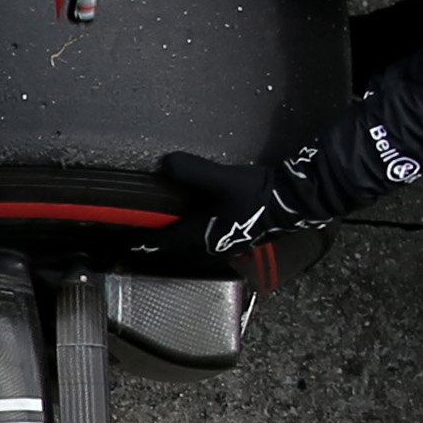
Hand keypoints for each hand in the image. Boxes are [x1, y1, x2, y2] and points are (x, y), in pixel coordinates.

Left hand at [159, 150, 302, 256]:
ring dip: (178, 253)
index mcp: (200, 234)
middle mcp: (209, 247)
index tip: (131, 243)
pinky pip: (208, 256)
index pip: (166, 242)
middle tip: (145, 246)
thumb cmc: (255, 194)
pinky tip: (199, 242)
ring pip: (193, 258)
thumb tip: (165, 164)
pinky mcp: (238, 246)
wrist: (290, 204)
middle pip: (177, 256)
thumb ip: (191, 171)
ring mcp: (225, 250)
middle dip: (160, 252)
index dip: (146, 243)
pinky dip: (195, 252)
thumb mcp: (221, 178)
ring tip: (169, 246)